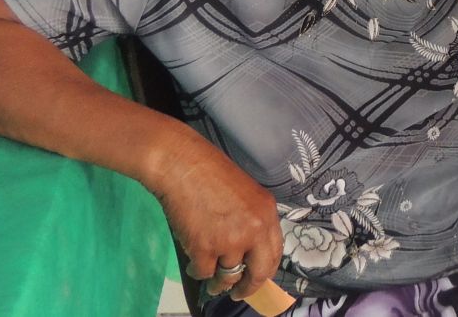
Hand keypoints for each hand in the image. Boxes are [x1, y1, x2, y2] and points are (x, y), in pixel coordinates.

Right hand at [149, 137, 282, 299]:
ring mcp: (230, 241)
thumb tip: (250, 253)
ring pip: (228, 276)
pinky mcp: (205, 248)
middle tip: (239, 293)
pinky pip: (204, 272)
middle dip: (248, 288)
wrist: (182, 164)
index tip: (257, 280)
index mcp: (267, 213)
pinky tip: (193, 261)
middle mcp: (254, 230)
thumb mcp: (246, 195)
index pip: (275, 253)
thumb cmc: (210, 174)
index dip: (265, 272)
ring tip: (211, 278)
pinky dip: (198, 271)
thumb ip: (253, 221)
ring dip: (218, 281)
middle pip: (258, 273)